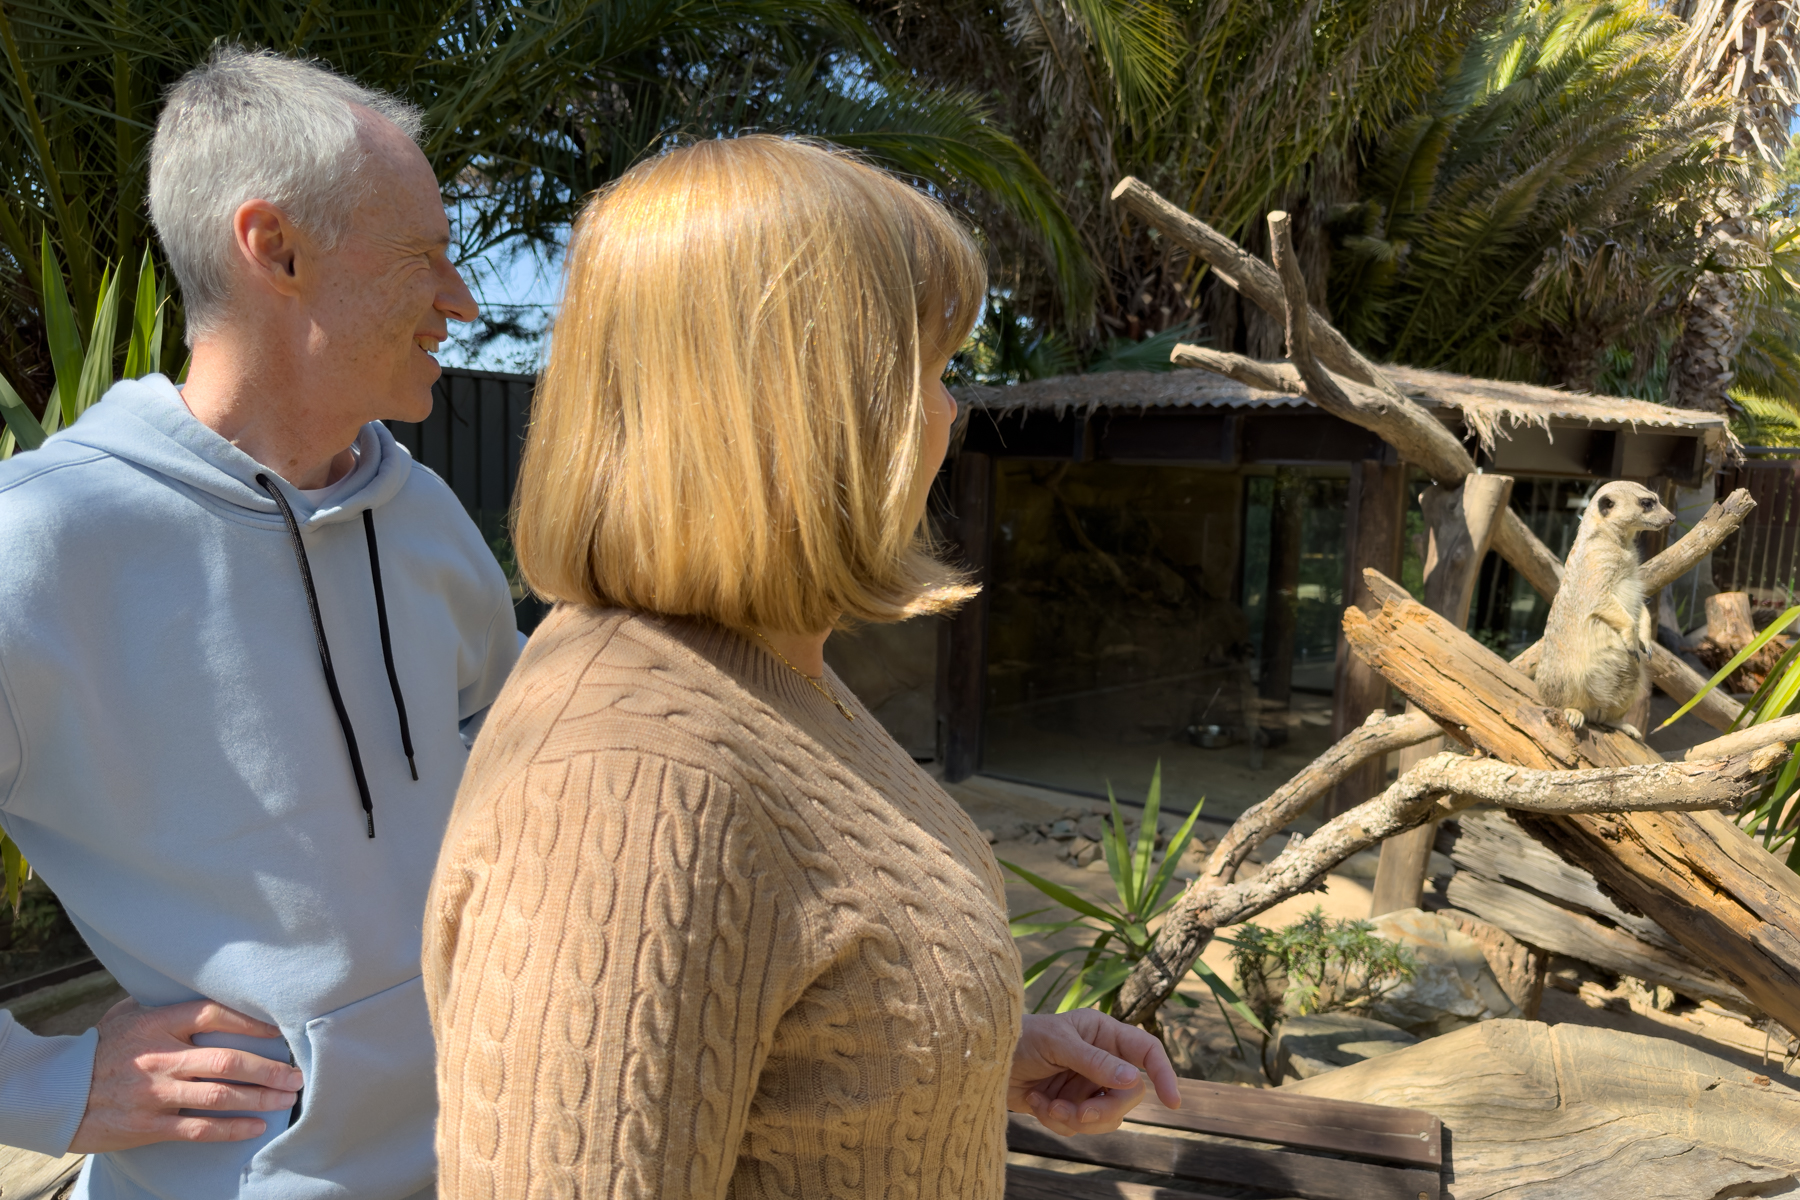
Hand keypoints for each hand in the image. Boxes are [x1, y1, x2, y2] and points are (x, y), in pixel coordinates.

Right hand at [68, 997, 303, 1151]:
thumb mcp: (125, 1015)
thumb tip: (196, 983)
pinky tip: (256, 1125)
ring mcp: (156, 1093)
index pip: (215, 1014)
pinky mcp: (149, 1124)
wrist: (57, 1092)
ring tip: (287, 1097)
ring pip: (219, 1095)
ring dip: (260, 1097)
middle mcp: (161, 1057)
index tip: (281, 1028)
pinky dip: (231, 1128)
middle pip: (227, 1060)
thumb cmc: (98, 1049)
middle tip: (297, 1073)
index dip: (252, 1020)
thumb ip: (162, 1002)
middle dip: (269, 1068)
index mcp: (157, 1024)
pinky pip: (199, 1128)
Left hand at [1009, 1010, 1180, 1135]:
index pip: (1146, 1051)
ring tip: (1048, 1106)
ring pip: (1106, 1117)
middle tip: (1078, 1114)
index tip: (1172, 1102)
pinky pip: (1079, 1127)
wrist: (983, 1062)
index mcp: (1103, 1033)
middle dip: (1103, 1109)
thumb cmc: (1020, 1038)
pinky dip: (1057, 1121)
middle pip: (1128, 1095)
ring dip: (1076, 1118)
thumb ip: (1094, 1061)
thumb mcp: (1057, 1043)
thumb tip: (1133, 1079)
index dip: (1163, 1074)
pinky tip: (1036, 1103)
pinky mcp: (1069, 1106)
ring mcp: (1085, 1085)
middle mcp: (1100, 1059)